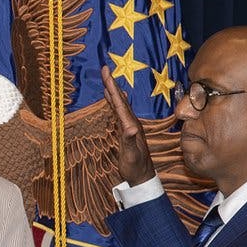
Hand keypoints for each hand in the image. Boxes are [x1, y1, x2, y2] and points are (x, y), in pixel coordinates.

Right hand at [100, 65, 155, 185]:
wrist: (142, 176)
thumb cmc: (135, 167)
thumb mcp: (131, 154)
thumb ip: (130, 141)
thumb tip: (129, 127)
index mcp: (131, 125)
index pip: (120, 103)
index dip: (112, 87)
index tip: (106, 73)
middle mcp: (131, 122)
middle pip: (120, 100)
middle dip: (112, 84)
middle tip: (105, 69)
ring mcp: (129, 126)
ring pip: (120, 104)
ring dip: (113, 91)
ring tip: (107, 80)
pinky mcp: (126, 131)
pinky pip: (118, 112)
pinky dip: (114, 103)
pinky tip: (112, 99)